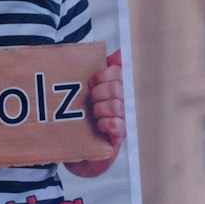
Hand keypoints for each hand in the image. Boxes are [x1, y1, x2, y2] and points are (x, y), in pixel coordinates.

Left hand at [66, 49, 124, 178]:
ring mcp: (122, 121)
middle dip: (99, 92)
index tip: (91, 82)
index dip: (102, 75)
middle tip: (90, 100)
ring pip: (116, 106)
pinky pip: (117, 126)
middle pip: (117, 88)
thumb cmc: (86, 119)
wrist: (81, 151)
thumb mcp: (90, 92)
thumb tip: (120, 52)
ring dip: (100, 108)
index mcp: (117, 89)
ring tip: (93, 114)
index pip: (118, 73)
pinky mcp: (118, 138)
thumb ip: (102, 71)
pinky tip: (100, 125)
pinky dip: (107, 123)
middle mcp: (123, 103)